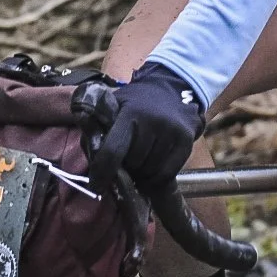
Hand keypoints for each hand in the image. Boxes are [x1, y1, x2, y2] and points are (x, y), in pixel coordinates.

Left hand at [88, 62, 204, 193]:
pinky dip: (156, 179)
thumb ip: (98, 127)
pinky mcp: (186, 142)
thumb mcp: (114, 105)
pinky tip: (151, 169)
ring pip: (150, 172)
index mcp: (131, 112)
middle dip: (125, 168)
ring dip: (141, 174)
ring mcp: (172, 132)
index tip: (97, 186)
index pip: (113, 150)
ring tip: (139, 162)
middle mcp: (154, 121)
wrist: (172, 90)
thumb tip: (90, 156)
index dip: (102, 172)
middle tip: (125, 162)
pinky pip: (167, 175)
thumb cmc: (136, 103)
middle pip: (133, 164)